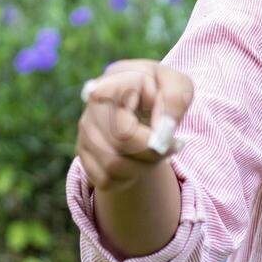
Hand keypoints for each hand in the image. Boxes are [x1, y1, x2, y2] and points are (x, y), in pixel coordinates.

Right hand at [75, 59, 191, 194]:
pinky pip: (105, 180)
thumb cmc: (161, 91)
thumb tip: (162, 131)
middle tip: (173, 145)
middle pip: (121, 143)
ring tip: (154, 150)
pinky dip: (128, 177)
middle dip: (153, 151)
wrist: (142, 103)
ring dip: (142, 166)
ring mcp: (85, 130)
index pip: (114, 108)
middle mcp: (93, 106)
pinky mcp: (82, 153)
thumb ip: (175, 100)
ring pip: (113, 167)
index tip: (175, 141)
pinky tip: (137, 159)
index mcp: (115, 82)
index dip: (141, 135)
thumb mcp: (178, 86)